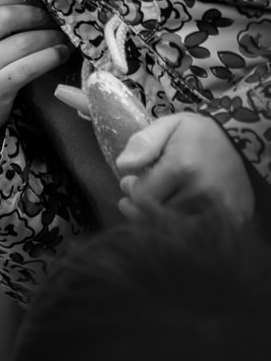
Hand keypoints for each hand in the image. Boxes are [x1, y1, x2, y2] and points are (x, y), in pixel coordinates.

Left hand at [116, 112, 254, 222]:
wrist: (242, 144)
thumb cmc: (197, 135)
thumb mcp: (167, 126)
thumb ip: (143, 143)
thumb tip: (123, 166)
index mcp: (183, 166)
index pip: (143, 196)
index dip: (130, 191)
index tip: (128, 182)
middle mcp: (202, 192)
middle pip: (156, 217)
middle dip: (139, 208)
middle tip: (134, 198)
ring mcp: (220, 211)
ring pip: (175, 231)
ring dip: (157, 221)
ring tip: (150, 207)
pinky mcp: (234, 222)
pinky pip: (198, 237)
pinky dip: (181, 231)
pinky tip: (172, 217)